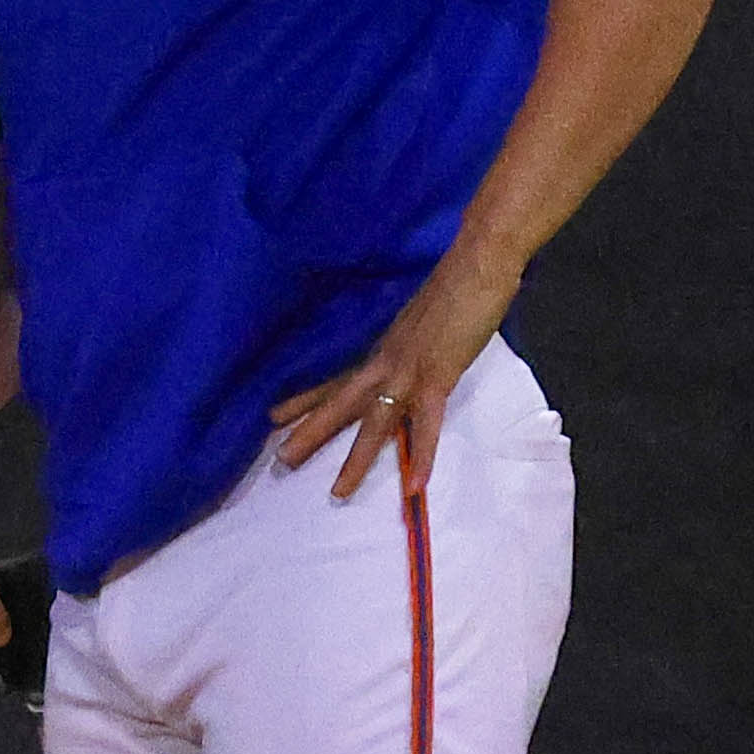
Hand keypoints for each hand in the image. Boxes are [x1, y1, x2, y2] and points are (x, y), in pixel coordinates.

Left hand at [269, 241, 524, 501]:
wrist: (478, 262)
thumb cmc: (457, 286)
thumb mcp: (422, 322)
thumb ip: (409, 345)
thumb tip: (406, 358)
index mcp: (382, 350)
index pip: (337, 379)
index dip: (306, 399)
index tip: (274, 417)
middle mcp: (386, 362)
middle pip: (340, 403)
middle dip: (310, 432)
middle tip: (280, 460)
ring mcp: (409, 370)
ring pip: (375, 422)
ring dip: (357, 459)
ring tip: (338, 492)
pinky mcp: (437, 377)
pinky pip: (426, 424)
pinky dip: (422, 456)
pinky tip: (414, 486)